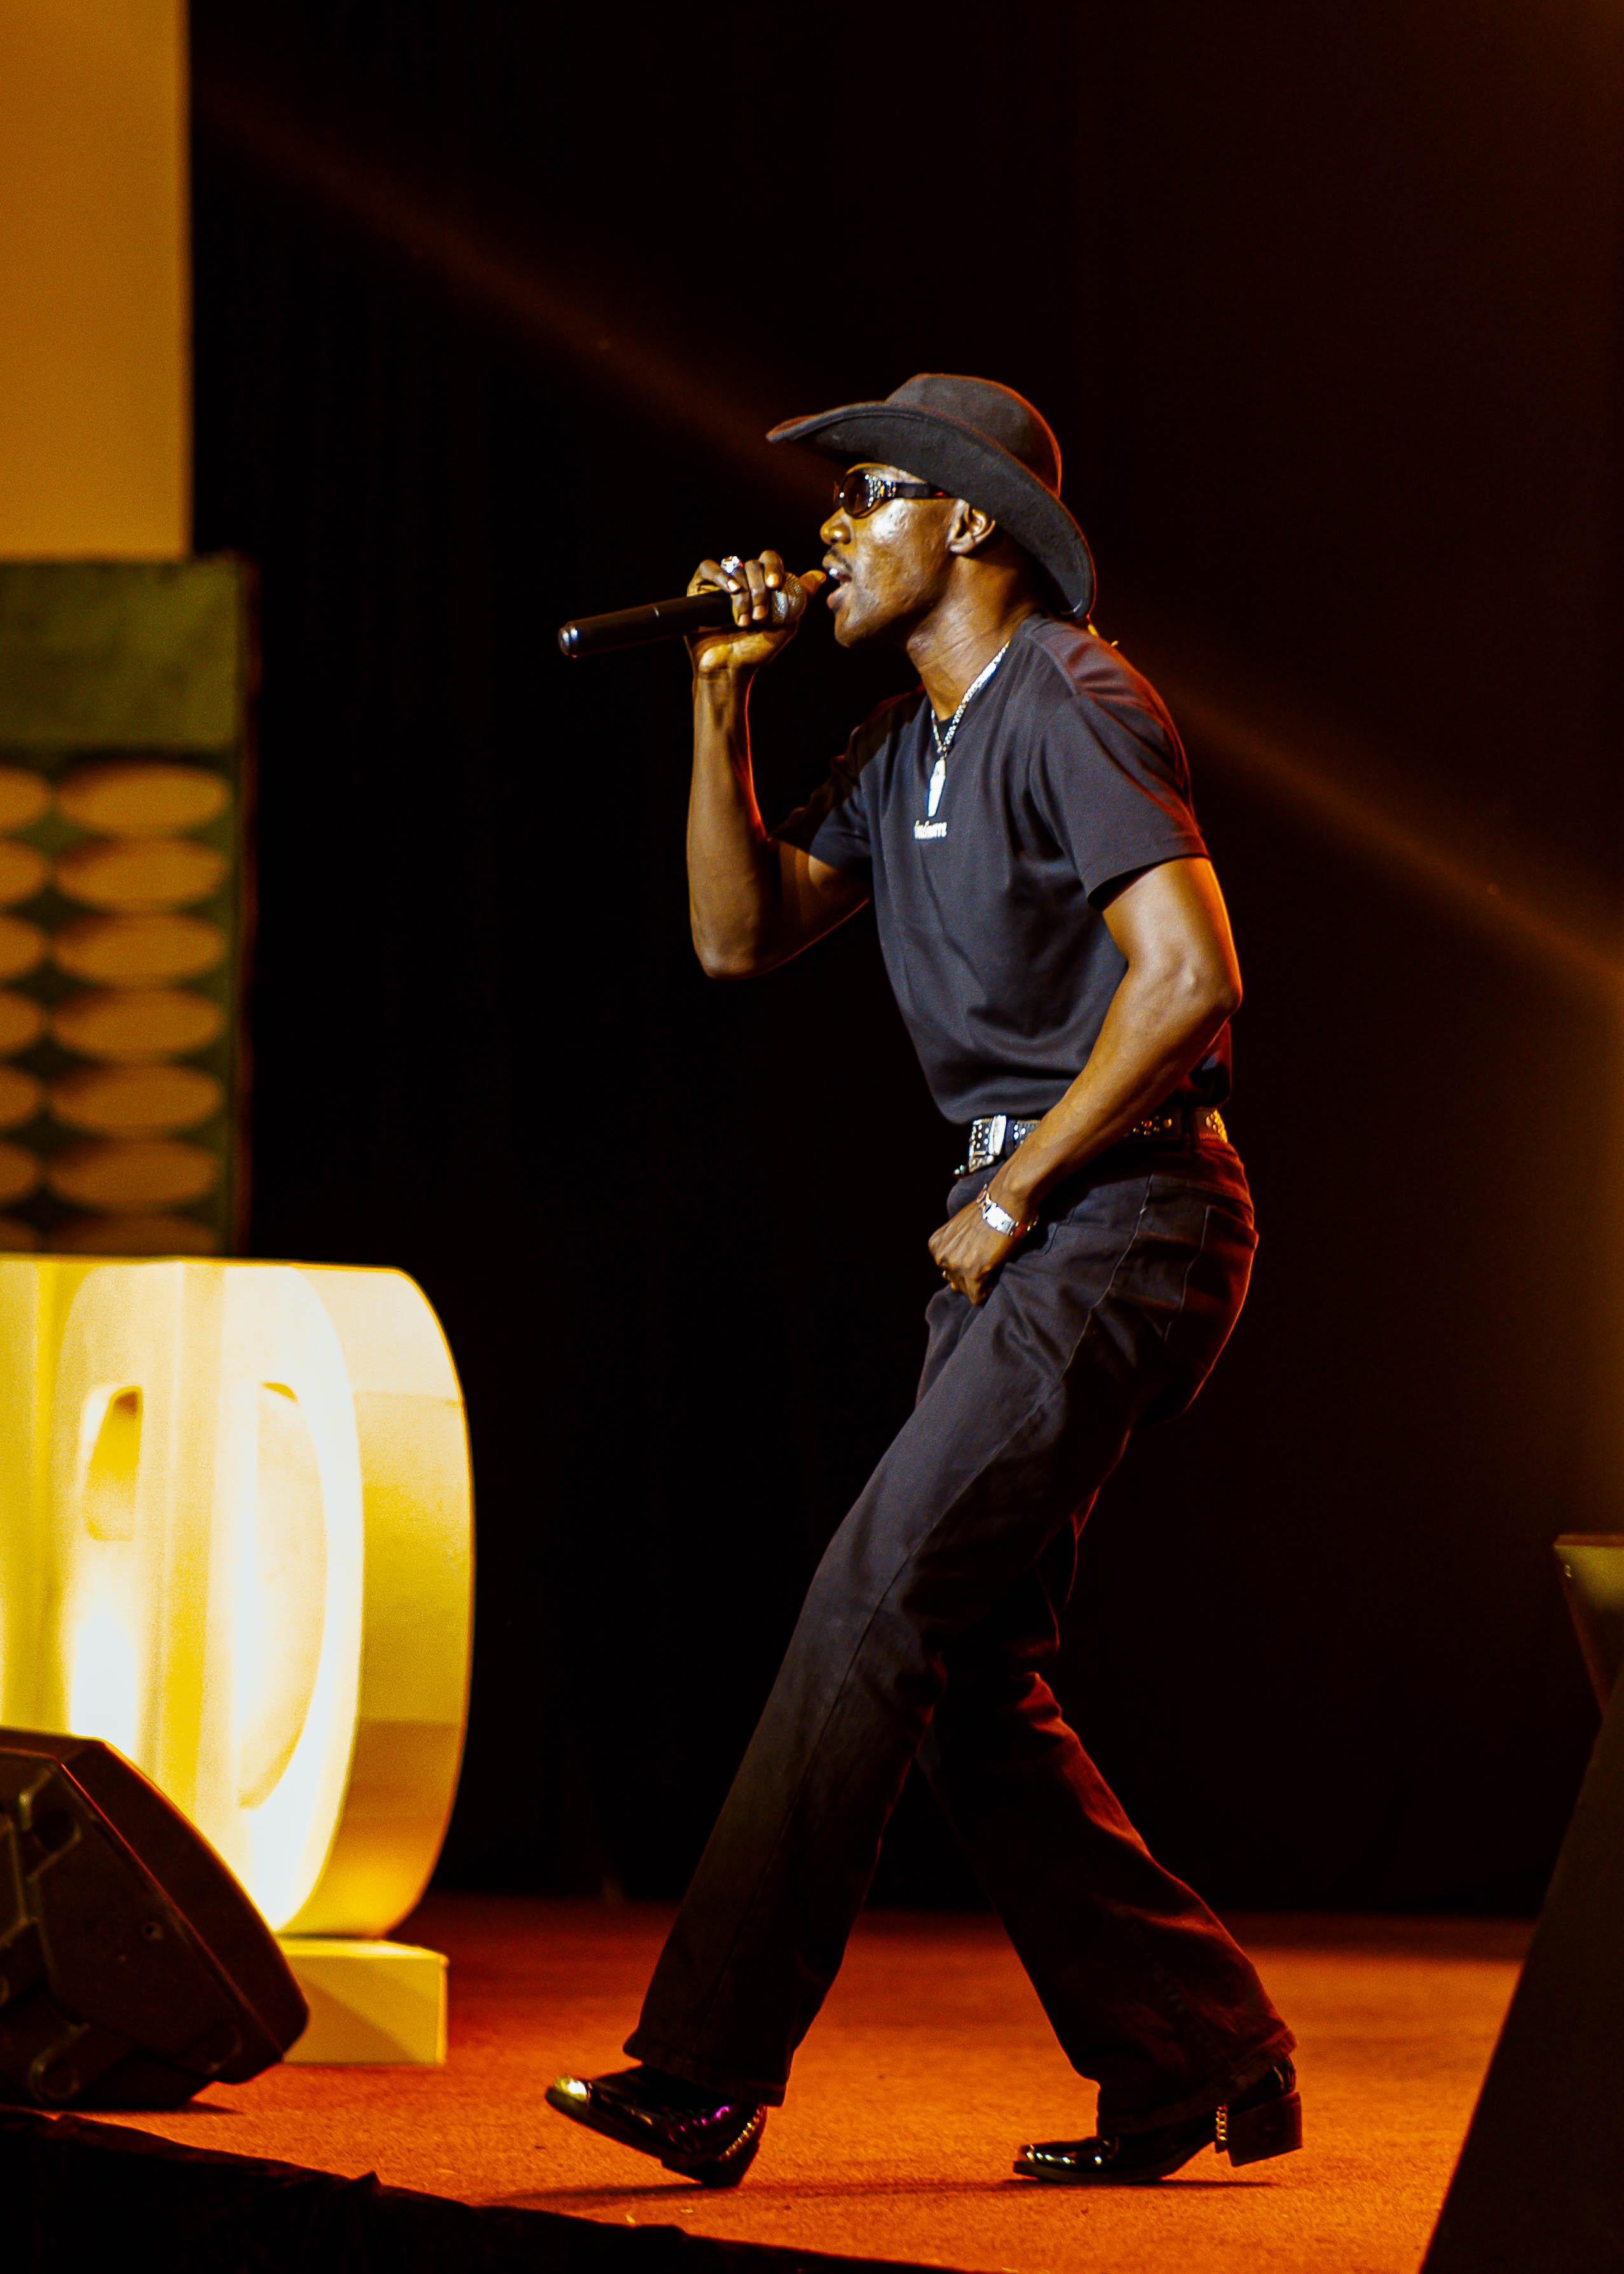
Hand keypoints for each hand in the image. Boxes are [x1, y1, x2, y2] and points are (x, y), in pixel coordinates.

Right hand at [687, 550, 825, 675]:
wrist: (729, 668)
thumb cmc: (756, 650)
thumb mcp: (786, 623)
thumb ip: (801, 597)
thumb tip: (819, 575)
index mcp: (762, 585)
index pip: (770, 560)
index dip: (774, 567)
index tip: (776, 585)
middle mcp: (742, 581)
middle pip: (753, 564)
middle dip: (760, 589)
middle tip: (761, 615)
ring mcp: (721, 584)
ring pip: (735, 567)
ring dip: (744, 594)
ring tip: (744, 620)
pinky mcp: (699, 588)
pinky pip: (708, 568)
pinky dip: (720, 576)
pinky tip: (731, 590)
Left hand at [928, 1186, 1027, 1304]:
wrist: (1005, 1203)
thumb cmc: (988, 1212)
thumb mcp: (960, 1229)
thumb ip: (954, 1251)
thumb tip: (950, 1283)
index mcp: (936, 1245)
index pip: (949, 1269)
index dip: (967, 1265)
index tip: (980, 1254)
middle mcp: (940, 1256)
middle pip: (957, 1281)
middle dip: (972, 1275)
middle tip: (987, 1258)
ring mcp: (955, 1264)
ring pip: (967, 1289)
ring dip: (981, 1282)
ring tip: (992, 1262)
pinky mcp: (972, 1271)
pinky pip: (977, 1296)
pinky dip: (987, 1290)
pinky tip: (994, 1272)